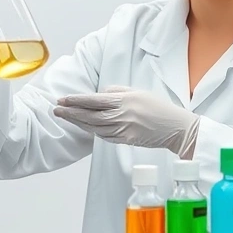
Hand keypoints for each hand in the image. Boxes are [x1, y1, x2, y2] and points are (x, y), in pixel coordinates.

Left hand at [54, 86, 199, 158]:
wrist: (176, 128)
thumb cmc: (159, 108)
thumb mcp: (139, 92)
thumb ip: (118, 91)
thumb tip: (101, 93)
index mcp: (124, 100)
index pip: (93, 100)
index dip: (76, 100)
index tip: (63, 99)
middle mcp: (121, 116)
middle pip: (89, 115)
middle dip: (70, 112)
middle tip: (56, 109)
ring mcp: (122, 130)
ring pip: (94, 128)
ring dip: (78, 123)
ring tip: (65, 118)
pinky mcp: (125, 141)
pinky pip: (104, 136)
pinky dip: (92, 131)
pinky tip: (84, 127)